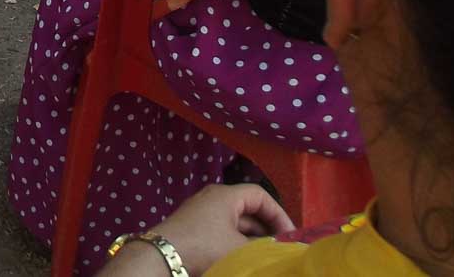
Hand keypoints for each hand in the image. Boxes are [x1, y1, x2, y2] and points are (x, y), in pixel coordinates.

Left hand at [105, 185, 292, 274]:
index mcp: (225, 195)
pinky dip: (237, 243)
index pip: (260, 195)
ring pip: (236, 223)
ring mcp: (202, 213)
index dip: (279, 214)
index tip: (290, 236)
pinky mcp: (194, 229)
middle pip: (249, 209)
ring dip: (252, 238)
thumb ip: (263, 247)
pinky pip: (223, 231)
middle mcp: (213, 199)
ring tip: (266, 256)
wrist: (163, 257)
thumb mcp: (239, 249)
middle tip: (281, 248)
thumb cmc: (204, 247)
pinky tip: (245, 259)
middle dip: (267, 229)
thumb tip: (278, 248)